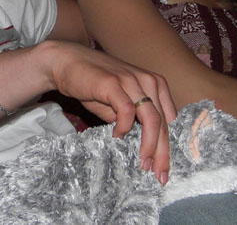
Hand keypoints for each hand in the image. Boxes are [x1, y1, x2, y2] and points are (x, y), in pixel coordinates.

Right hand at [38, 41, 176, 183]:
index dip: (169, 145)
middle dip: (163, 152)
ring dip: (149, 145)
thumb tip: (144, 144)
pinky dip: (124, 128)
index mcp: (153, 84)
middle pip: (163, 122)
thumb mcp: (119, 101)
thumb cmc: (93, 84)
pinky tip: (117, 136)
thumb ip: (134, 118)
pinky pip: (127, 110)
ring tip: (143, 163)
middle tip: (159, 175)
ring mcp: (130, 80)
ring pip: (152, 118)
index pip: (169, 119)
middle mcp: (146, 80)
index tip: (163, 167)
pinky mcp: (113, 83)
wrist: (67, 62)